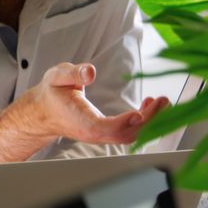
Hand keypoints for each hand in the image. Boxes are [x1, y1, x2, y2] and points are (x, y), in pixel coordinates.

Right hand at [0, 62, 168, 162]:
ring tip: (161, 102)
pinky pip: (129, 132)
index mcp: (81, 121)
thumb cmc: (52, 94)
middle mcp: (94, 133)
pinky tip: (148, 106)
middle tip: (162, 101)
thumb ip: (73, 73)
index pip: (105, 128)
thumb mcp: (57, 77)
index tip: (138, 114)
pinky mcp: (107, 133)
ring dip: (150, 121)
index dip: (123, 123)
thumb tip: (90, 72)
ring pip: (131, 135)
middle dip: (148, 120)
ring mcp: (102, 135)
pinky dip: (143, 121)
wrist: (45, 112)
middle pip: (126, 134)